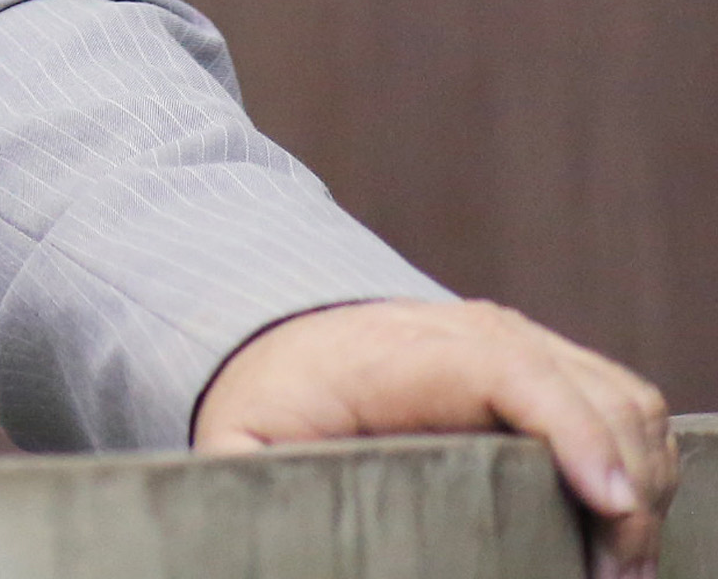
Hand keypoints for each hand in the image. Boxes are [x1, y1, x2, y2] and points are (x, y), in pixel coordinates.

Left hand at [196, 299, 674, 577]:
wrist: (276, 341)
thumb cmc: (264, 404)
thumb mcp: (241, 449)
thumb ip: (262, 489)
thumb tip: (283, 531)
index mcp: (391, 353)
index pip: (505, 370)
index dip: (569, 429)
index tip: (609, 502)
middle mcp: (466, 330)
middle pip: (585, 391)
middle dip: (625, 488)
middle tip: (615, 578)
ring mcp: (513, 339)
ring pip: (620, 397)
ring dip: (645, 480)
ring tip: (622, 566)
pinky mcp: (540, 359)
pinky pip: (619, 399)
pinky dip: (642, 459)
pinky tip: (622, 524)